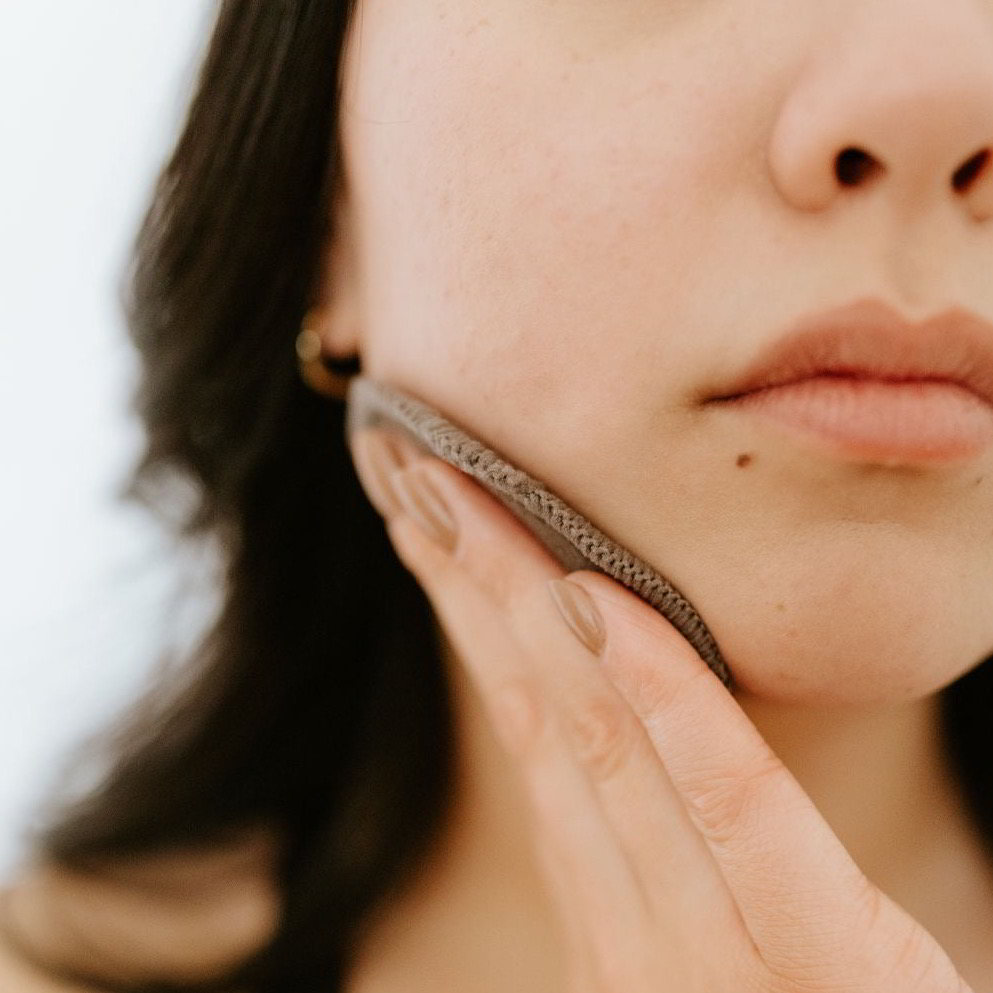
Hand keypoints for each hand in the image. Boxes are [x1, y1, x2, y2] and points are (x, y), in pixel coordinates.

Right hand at [350, 426, 971, 992]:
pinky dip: (660, 691)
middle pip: (535, 706)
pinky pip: (732, 797)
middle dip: (470, 579)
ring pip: (596, 732)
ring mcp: (701, 947)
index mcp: (605, 905)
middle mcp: (629, 915)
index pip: (523, 726)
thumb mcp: (688, 946)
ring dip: (521, 599)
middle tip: (413, 474)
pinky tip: (600, 600)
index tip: (421, 525)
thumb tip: (600, 717)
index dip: (464, 618)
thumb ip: (638, 854)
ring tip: (460, 500)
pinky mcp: (819, 959)